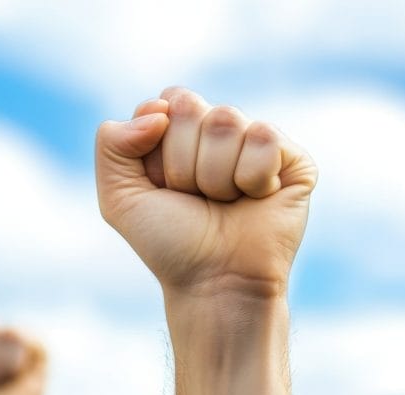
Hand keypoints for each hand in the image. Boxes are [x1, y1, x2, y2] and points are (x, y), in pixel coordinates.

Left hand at [95, 87, 316, 300]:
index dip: (159, 151)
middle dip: (183, 163)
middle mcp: (221, 131)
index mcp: (182, 131)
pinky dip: (251, 177)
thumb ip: (112, 143)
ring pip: (226, 121)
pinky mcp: (293, 160)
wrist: (214, 282)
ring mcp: (258, 143)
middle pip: (191, 107)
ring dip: (215, 176)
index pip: (166, 102)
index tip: (165, 188)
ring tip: (224, 203)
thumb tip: (159, 111)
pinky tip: (255, 200)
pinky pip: (264, 137)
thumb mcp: (119, 198)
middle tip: (196, 198)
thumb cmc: (170, 243)